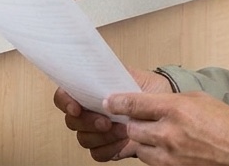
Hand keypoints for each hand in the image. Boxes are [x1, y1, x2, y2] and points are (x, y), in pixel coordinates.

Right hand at [55, 68, 171, 160]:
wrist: (165, 110)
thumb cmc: (149, 91)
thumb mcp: (133, 76)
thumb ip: (113, 75)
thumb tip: (99, 74)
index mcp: (90, 92)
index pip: (63, 95)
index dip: (65, 102)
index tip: (76, 107)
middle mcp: (89, 112)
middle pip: (71, 122)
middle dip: (88, 122)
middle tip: (106, 121)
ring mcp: (96, 131)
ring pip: (84, 139)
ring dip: (102, 136)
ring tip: (123, 130)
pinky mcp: (107, 147)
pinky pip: (98, 154)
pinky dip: (110, 149)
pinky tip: (123, 142)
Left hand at [107, 91, 228, 165]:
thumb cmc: (226, 124)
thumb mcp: (199, 99)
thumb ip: (171, 100)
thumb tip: (150, 102)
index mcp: (175, 108)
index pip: (133, 104)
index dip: (117, 102)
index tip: (109, 101)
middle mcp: (168, 132)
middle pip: (132, 127)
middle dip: (134, 123)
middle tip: (141, 119)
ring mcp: (169, 154)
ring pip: (138, 146)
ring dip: (143, 140)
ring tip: (158, 135)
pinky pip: (150, 161)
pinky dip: (153, 154)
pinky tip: (165, 148)